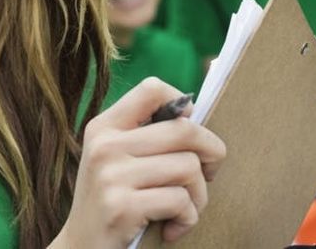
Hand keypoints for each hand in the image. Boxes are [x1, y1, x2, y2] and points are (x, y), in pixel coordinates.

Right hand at [53, 78, 225, 248]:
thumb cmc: (112, 201)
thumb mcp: (116, 159)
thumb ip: (146, 135)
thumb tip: (193, 113)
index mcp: (104, 126)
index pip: (151, 89)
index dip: (182, 103)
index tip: (189, 130)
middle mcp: (105, 145)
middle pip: (184, 130)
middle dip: (211, 153)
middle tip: (208, 174)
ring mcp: (111, 175)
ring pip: (188, 167)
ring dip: (199, 195)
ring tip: (184, 208)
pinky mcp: (122, 207)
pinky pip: (180, 201)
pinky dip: (187, 219)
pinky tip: (171, 228)